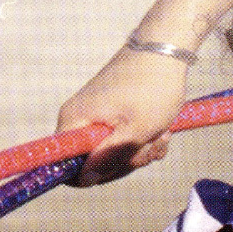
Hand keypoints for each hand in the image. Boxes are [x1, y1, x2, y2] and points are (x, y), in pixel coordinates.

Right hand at [57, 47, 188, 185]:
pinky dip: (146, 140)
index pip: (66, 167)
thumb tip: (84, 179)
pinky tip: (161, 129)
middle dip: (130, 159)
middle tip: (151, 141)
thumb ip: (110, 156)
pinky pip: (126, 141)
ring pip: (116, 154)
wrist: (165, 52)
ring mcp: (97, 118)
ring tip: (160, 131)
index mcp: (75, 122)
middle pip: (96, 164)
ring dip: (143, 149)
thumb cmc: (152, 88)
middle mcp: (79, 121)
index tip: (123, 162)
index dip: (94, 174)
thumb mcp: (136, 130)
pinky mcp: (113, 116)